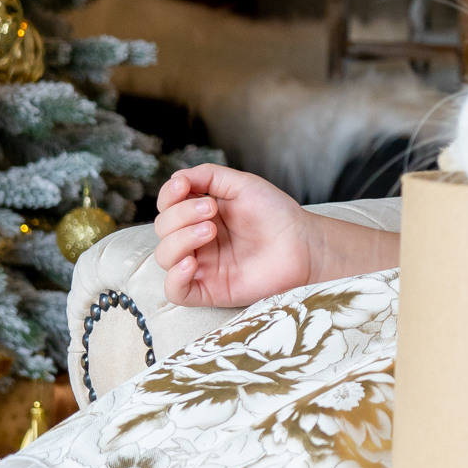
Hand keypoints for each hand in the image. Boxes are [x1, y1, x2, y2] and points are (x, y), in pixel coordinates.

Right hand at [153, 165, 317, 306]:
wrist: (303, 244)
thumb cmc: (276, 214)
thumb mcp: (242, 184)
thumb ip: (208, 176)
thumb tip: (175, 177)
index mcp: (200, 214)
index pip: (166, 206)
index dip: (168, 195)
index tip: (184, 186)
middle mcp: (197, 240)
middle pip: (163, 229)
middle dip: (181, 215)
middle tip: (211, 211)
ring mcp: (202, 266)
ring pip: (164, 257)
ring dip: (180, 239)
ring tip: (210, 230)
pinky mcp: (210, 290)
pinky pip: (175, 291)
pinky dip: (175, 277)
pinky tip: (192, 263)